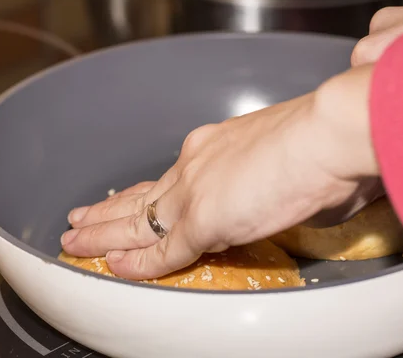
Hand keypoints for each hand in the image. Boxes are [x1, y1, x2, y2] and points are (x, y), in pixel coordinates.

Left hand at [60, 65, 380, 279]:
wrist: (326, 135)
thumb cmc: (320, 142)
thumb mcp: (283, 155)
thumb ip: (266, 178)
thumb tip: (276, 195)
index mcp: (216, 145)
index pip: (170, 175)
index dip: (145, 191)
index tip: (129, 198)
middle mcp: (197, 163)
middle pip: (142, 194)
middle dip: (108, 209)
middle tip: (79, 217)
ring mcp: (196, 192)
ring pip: (137, 220)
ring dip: (105, 233)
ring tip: (76, 239)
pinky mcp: (202, 221)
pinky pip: (162, 250)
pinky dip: (139, 263)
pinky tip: (115, 267)